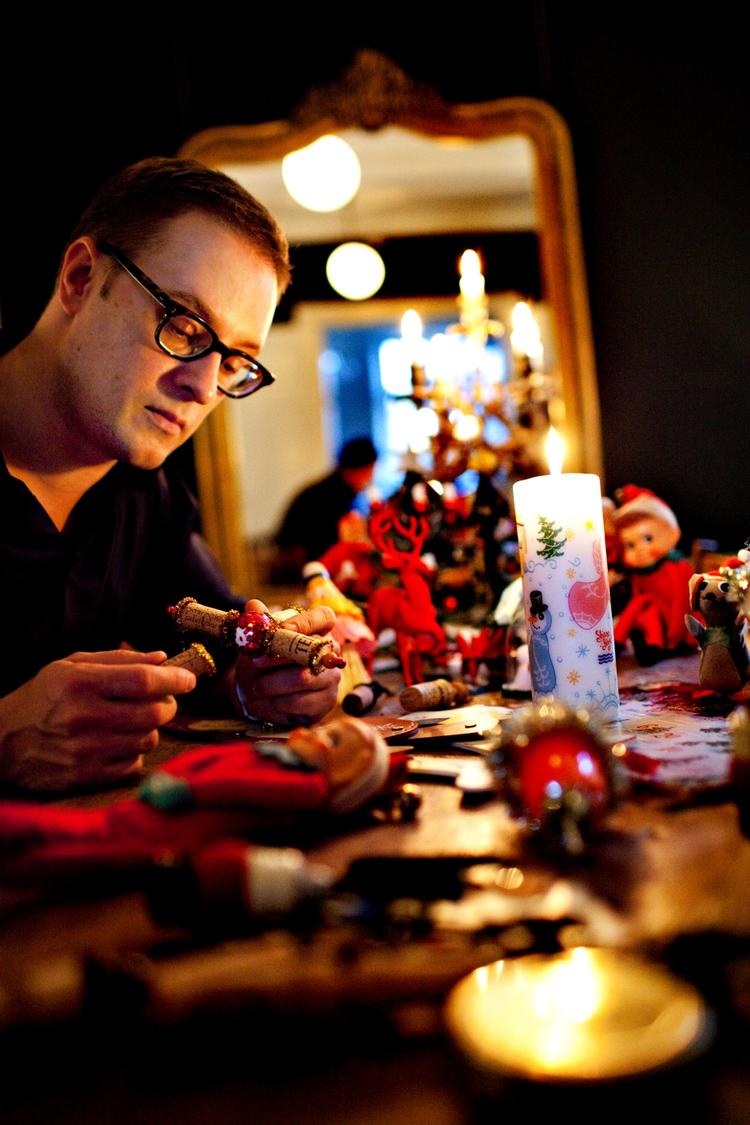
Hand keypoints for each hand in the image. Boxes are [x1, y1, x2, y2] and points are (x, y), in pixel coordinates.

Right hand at [0, 650, 195, 792]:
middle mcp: (85, 717)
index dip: (174, 678)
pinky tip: (120, 742)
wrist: (2, 742)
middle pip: (153, 712)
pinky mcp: (86, 776)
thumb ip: (118, 659)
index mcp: (81, 683)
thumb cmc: (42, 697)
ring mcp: (86, 750)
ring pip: (149, 739)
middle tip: (160, 700)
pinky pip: (134, 764)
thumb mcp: (71, 666)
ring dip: (152, 728)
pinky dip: (135, 751)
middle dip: (167, 704)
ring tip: (136, 720)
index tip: (188, 678)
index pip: (143, 680)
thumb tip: (162, 658)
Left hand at [232, 599, 340, 726]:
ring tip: (257, 687)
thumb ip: (257, 623)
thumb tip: (253, 605)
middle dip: (278, 656)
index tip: (281, 629)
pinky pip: (301, 701)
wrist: (258, 695)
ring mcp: (331, 677)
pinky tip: (269, 701)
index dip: (304, 622)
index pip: (324, 617)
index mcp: (317, 630)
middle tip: (255, 662)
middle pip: (311, 649)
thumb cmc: (261, 663)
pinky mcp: (327, 701)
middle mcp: (329, 652)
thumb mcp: (256, 642)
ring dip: (274, 684)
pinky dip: (278, 702)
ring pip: (303, 678)